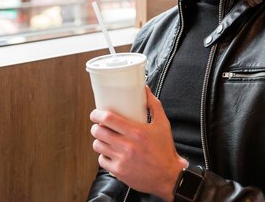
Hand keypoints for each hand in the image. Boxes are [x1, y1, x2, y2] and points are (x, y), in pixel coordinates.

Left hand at [90, 86, 186, 201]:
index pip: (108, 119)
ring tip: (104, 139)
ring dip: (99, 141)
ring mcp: (122, 159)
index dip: (97, 114)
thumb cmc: (164, 149)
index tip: (95, 113)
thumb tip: (144, 89)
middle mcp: (127, 145)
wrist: (168, 176)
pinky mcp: (119, 172)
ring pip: (98, 146)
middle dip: (96, 127)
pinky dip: (104, 156)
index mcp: (136, 132)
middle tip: (99, 126)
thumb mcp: (162, 124)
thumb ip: (153, 105)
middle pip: (98, 132)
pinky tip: (110, 153)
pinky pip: (102, 161)